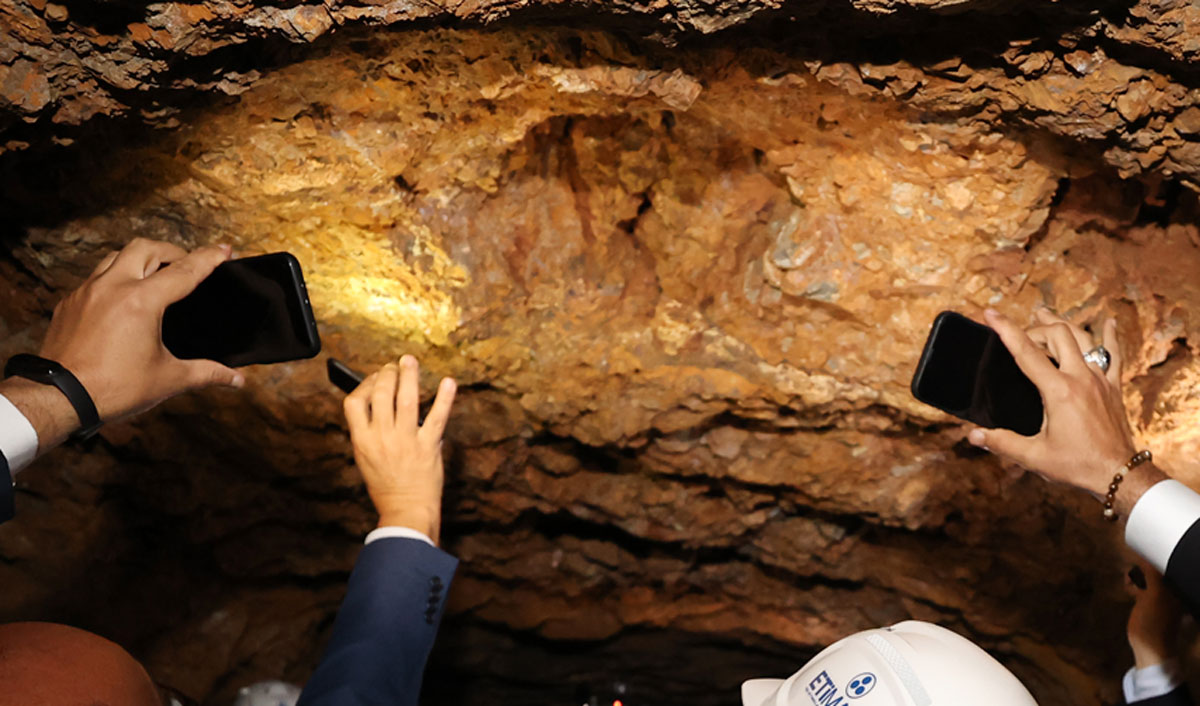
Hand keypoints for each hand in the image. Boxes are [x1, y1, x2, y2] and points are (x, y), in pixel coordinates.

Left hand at [36, 239, 243, 424]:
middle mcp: (112, 288)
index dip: (208, 259)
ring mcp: (87, 292)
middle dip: (171, 251)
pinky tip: (123, 296)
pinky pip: (96, 277)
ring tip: (155, 272)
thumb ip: (206, 373)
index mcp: (141, 302)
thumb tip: (236, 379)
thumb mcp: (168, 379)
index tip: (223, 250)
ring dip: (140, 258)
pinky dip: (115, 277)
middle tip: (187, 262)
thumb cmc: (112, 389)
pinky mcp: (70, 303)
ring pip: (116, 257)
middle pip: (146, 248)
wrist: (59, 399)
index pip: (184, 271)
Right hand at [343, 355, 455, 543]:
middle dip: (387, 374)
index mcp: (362, 440)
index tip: (374, 379)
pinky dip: (445, 398)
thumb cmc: (386, 486)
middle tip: (393, 367)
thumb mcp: (365, 458)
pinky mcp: (428, 446)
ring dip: (409, 375)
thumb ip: (368, 432)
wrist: (406, 511)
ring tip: (410, 361)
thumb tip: (373, 402)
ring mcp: (406, 440)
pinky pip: (437, 417)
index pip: (354, 402)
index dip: (363, 384)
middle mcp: (382, 437)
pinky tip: (449, 383)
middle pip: (381, 394)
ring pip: (407, 398)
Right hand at [966, 308, 1141, 496]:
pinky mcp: (1113, 387)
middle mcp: (1081, 378)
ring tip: (1045, 315)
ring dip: (1062, 324)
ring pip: (1083, 338)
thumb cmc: (1078, 465)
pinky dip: (1109, 336)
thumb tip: (973, 435)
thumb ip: (1002, 443)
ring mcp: (1100, 380)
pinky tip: (1108, 322)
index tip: (991, 313)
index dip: (1006, 329)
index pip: (1026, 352)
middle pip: (1057, 334)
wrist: (1119, 474)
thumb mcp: (1034, 457)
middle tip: (1020, 337)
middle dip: (1034, 328)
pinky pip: (1114, 354)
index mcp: (1059, 391)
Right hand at [1127, 560, 1182, 669]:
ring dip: (1136, 574)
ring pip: (1146, 576)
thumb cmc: (1155, 623)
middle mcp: (1169, 590)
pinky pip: (1140, 585)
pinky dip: (1133, 582)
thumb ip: (1153, 575)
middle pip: (1155, 568)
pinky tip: (1128, 587)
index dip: (1153, 558)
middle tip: (1135, 571)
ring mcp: (1158, 596)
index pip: (1165, 565)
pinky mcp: (1146, 601)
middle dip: (1142, 566)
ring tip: (1130, 581)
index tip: (1141, 553)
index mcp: (1175, 588)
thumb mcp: (1155, 595)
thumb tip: (1146, 558)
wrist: (1148, 647)